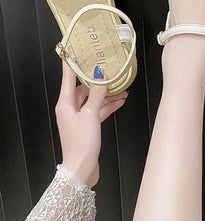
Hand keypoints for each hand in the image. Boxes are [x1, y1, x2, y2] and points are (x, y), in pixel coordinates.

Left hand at [56, 62, 127, 187]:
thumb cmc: (81, 143)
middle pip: (83, 88)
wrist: (81, 168)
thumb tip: (100, 75)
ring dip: (106, 95)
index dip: (71, 64)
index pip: (68, 78)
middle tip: (109, 71)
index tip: (72, 51)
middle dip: (97, 81)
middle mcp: (70, 108)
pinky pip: (98, 111)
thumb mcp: (91, 114)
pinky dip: (108, 106)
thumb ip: (97, 94)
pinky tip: (120, 101)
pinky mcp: (87, 126)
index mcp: (65, 103)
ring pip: (93, 100)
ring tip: (122, 88)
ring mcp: (79, 118)